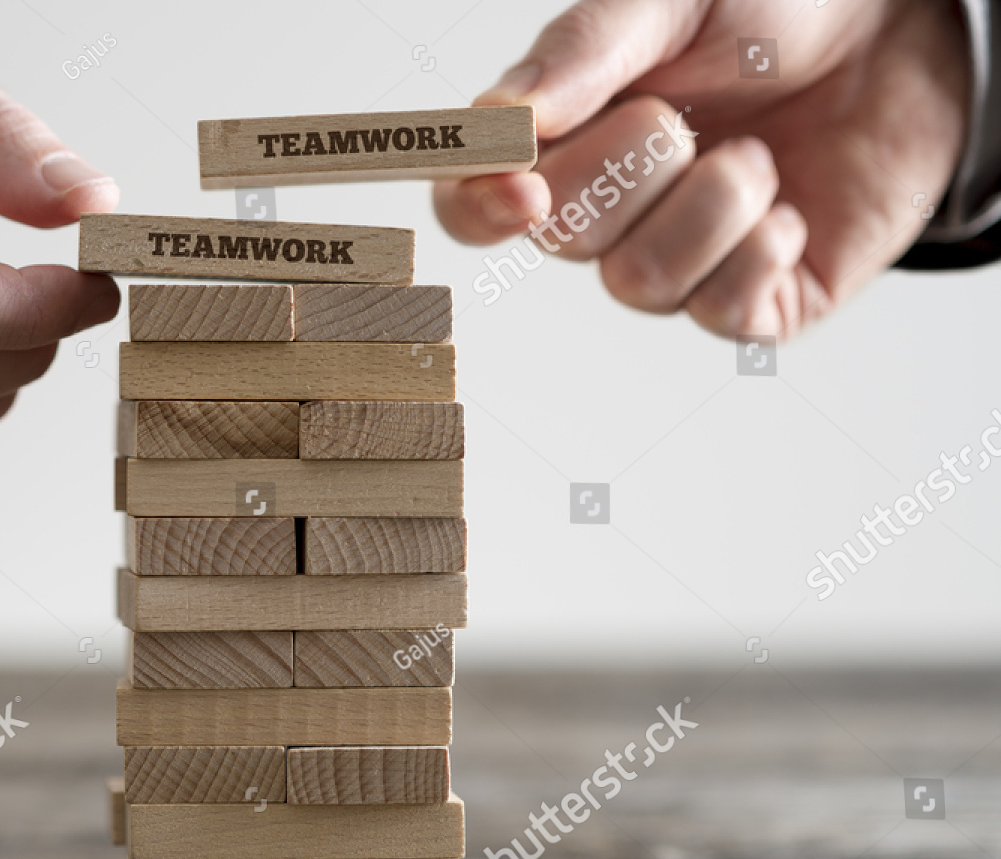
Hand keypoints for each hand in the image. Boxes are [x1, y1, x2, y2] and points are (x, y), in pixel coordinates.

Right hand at [436, 0, 967, 338]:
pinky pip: (721, 313)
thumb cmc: (776, 8)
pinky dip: (758, 251)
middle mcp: (609, 212)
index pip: (471, 205)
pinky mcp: (754, 300)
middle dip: (625, 170)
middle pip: (560, 239)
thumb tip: (505, 119)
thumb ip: (584, 53)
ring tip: (757, 154)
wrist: (901, 29)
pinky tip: (788, 204)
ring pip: (638, 283)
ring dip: (707, 207)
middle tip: (679, 116)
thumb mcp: (671, 1)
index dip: (479, 207)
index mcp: (564, 140)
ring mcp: (680, 262)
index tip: (520, 184)